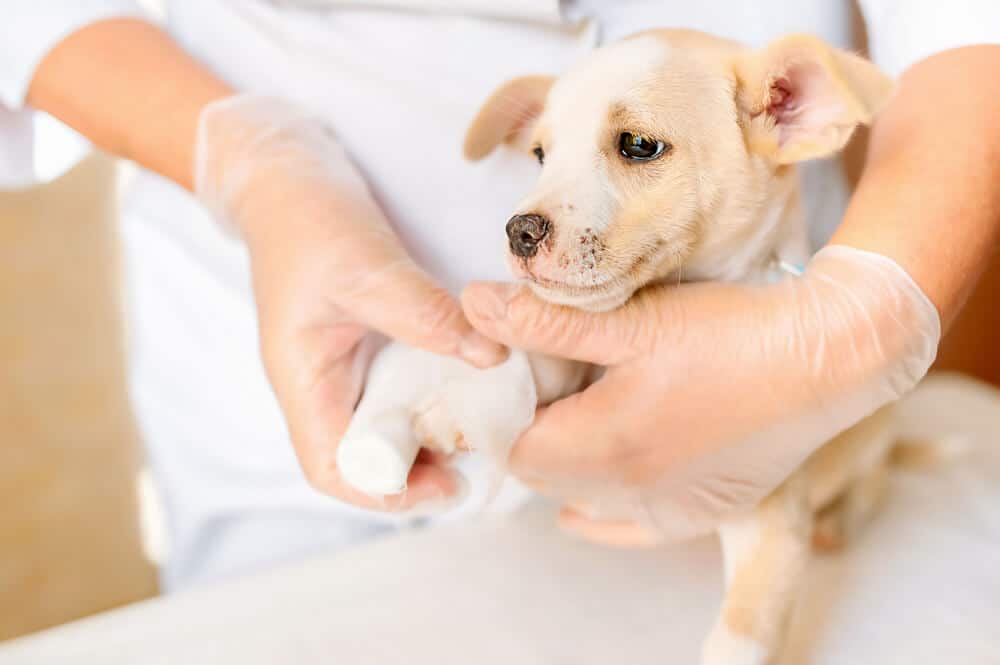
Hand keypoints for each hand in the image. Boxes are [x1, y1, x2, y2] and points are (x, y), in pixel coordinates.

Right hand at [195, 95, 506, 509]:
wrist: (287, 177)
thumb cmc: (308, 221)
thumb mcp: (365, 267)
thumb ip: (423, 313)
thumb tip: (490, 358)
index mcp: (303, 381)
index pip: (334, 469)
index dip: (389, 491)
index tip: (449, 482)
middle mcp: (321, 386)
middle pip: (366, 459)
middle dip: (421, 468)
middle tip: (480, 449)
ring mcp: (343, 367)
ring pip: (387, 426)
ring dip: (431, 432)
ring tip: (482, 421)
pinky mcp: (365, 346)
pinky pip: (400, 388)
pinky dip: (434, 394)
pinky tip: (471, 379)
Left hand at [463, 246, 939, 540]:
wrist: (828, 356)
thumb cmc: (730, 333)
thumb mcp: (630, 320)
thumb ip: (546, 321)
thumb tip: (473, 305)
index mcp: (604, 445)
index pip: (514, 447)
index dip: (507, 409)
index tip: (519, 373)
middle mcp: (631, 490)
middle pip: (546, 473)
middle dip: (534, 431)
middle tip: (552, 384)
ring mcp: (669, 507)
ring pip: (584, 495)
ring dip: (569, 460)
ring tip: (584, 412)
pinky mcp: (702, 511)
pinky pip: (631, 525)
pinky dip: (604, 508)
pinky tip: (589, 503)